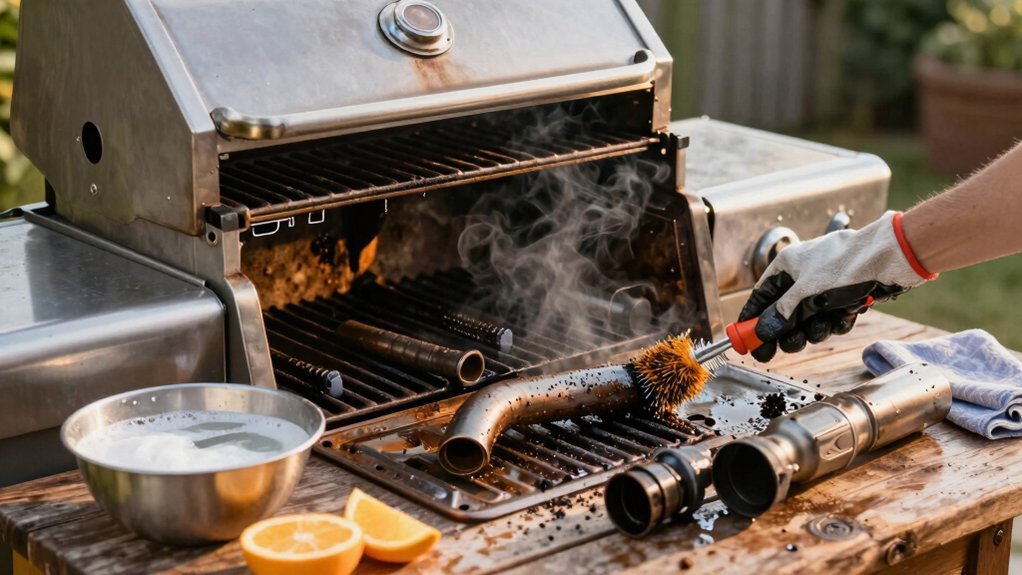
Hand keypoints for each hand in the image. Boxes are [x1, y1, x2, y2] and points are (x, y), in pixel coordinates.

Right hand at [739, 211, 935, 361]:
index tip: (745, 338)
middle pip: (784, 312)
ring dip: (814, 328)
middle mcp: (804, 276)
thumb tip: (763, 330)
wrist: (891, 261)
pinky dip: (835, 322)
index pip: (761, 296)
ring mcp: (825, 287)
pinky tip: (844, 317)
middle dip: (786, 331)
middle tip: (783, 348)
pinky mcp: (845, 297)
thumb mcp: (806, 294)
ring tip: (823, 326)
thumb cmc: (847, 266)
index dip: (752, 318)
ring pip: (809, 319)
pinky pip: (830, 318)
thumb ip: (781, 314)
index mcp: (788, 266)